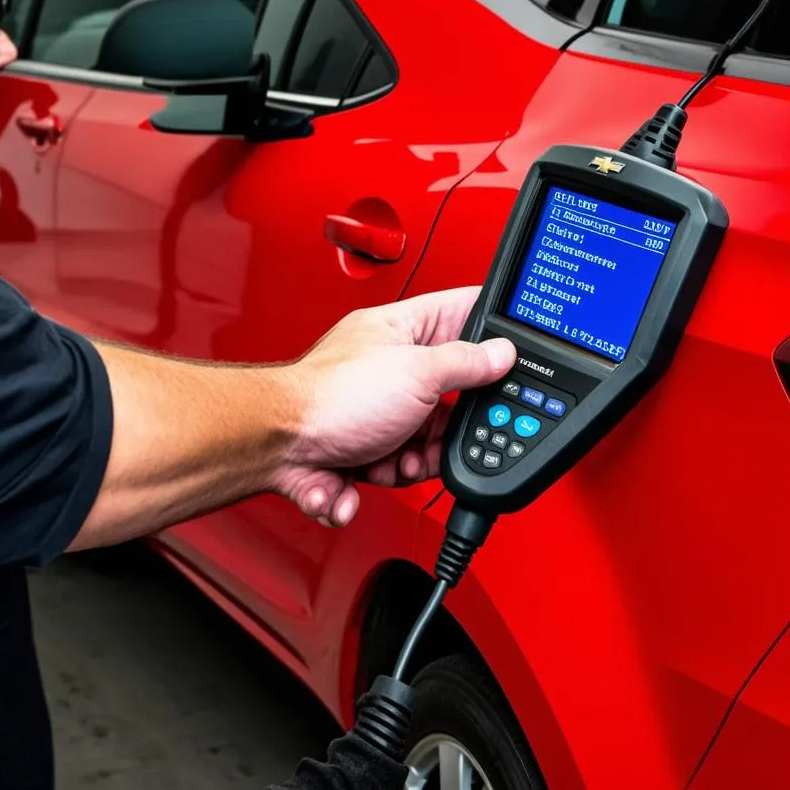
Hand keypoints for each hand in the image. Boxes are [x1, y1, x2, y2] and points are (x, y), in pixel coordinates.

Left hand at [272, 287, 515, 526]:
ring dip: (414, 462)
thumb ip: (466, 364)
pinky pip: (392, 466)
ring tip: (399, 461)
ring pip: (423, 441)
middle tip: (439, 437)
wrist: (276, 446)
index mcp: (402, 330)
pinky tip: (368, 470)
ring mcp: (375, 410)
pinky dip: (383, 477)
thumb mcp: (417, 374)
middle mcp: (389, 366)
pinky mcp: (360, 447)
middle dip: (445, 430)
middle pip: (448, 396)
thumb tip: (503, 353)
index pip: (460, 312)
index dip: (490, 328)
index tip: (514, 350)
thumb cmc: (330, 398)